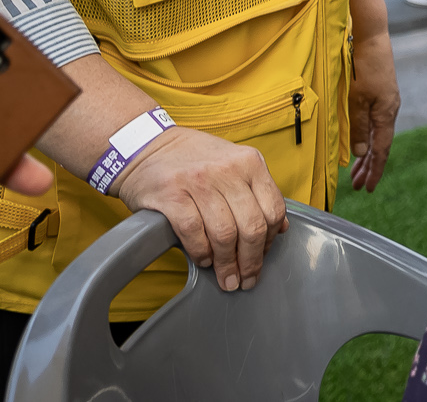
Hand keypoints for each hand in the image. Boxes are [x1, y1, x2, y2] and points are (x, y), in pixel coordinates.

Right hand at [113, 127, 287, 291]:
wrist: (146, 147)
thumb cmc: (193, 160)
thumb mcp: (234, 164)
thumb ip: (257, 192)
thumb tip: (280, 227)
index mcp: (249, 163)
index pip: (273, 209)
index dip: (270, 241)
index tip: (262, 257)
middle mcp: (228, 170)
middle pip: (251, 226)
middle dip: (250, 261)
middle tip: (245, 279)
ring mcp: (199, 181)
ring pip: (225, 234)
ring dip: (226, 264)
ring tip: (226, 278)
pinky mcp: (172, 195)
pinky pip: (194, 232)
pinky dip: (201, 252)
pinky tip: (204, 260)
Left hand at [346, 31, 399, 192]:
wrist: (372, 40)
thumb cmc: (363, 68)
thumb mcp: (357, 99)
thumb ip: (359, 127)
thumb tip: (361, 153)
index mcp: (385, 114)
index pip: (381, 150)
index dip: (374, 170)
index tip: (368, 188)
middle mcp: (389, 111)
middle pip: (380, 146)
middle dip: (370, 167)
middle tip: (358, 186)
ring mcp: (386, 104)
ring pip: (377, 136)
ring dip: (367, 155)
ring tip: (357, 172)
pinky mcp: (381, 96)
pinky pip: (376, 125)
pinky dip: (368, 139)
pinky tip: (361, 144)